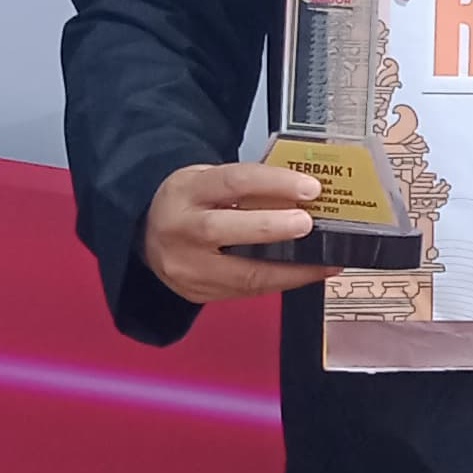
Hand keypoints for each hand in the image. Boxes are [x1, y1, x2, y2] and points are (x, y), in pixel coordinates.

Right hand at [141, 159, 322, 302]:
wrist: (147, 234)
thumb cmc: (190, 203)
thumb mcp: (208, 180)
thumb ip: (247, 186)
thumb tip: (303, 194)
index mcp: (185, 191)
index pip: (232, 181)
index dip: (273, 183)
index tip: (310, 188)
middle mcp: (180, 229)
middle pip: (223, 230)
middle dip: (272, 228)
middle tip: (308, 225)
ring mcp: (186, 266)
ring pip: (240, 274)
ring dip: (290, 270)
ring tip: (325, 262)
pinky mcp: (197, 293)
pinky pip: (245, 291)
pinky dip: (280, 282)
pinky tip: (305, 274)